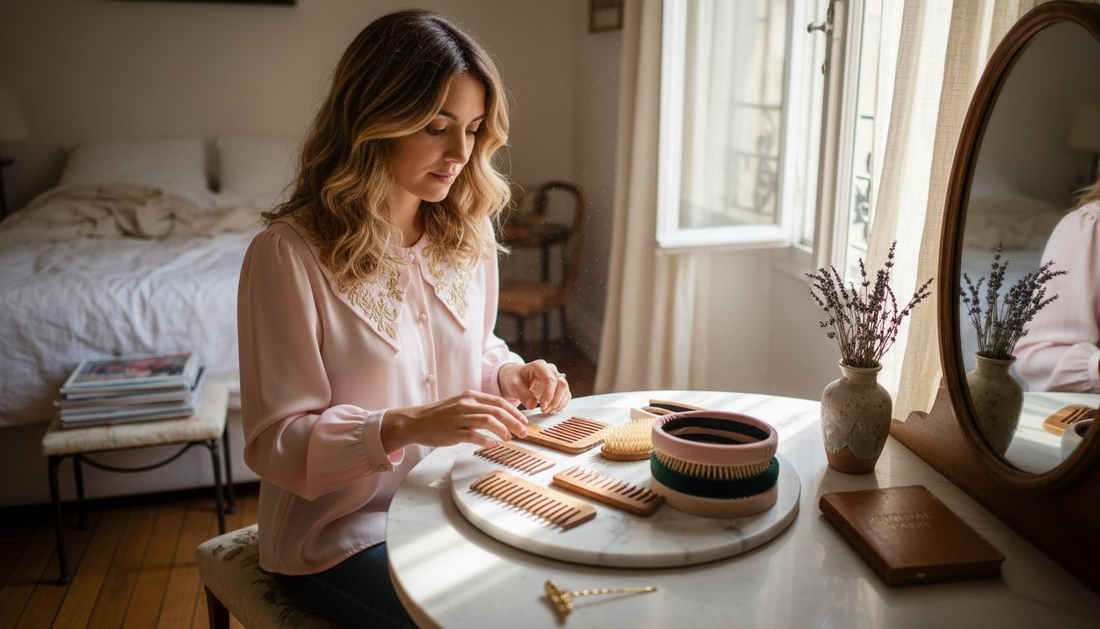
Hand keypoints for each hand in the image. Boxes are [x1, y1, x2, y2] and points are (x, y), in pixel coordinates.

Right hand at [382, 390, 527, 451]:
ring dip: (503, 430)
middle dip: (514, 422)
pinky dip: (486, 440)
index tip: (524, 421)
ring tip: (510, 438)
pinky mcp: (452, 432)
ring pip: (488, 420)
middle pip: (497, 411)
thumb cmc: (439, 415)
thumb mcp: (460, 405)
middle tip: (524, 432)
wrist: (415, 421)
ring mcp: (459, 418)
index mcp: (470, 396)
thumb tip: (499, 416)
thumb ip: (478, 408)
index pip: (498, 402)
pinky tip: (492, 445)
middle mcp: (466, 404)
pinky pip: (473, 435)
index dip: (514, 412)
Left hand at [498, 360, 571, 413]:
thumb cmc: (514, 379)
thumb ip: (523, 395)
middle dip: (555, 400)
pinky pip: (566, 396)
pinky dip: (560, 405)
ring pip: (566, 391)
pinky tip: (550, 409)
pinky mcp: (558, 386)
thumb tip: (532, 405)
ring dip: (558, 404)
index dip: (549, 394)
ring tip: (545, 411)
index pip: (550, 380)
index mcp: (540, 366)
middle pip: (562, 384)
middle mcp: (551, 370)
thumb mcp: (514, 386)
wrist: (516, 378)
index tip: (542, 406)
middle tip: (544, 410)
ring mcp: (556, 378)